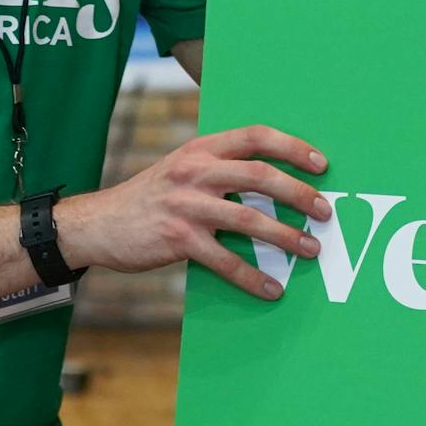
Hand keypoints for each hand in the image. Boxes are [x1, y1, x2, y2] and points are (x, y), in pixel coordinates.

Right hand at [56, 126, 330, 299]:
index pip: (256, 136)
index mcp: (202, 148)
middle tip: (325, 211)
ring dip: (285, 236)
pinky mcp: (177, 239)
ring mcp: (186, 205)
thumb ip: (220, 168)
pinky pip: (224, 261)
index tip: (321, 164)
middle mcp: (195, 171)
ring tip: (310, 249)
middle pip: (259, 176)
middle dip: (299, 193)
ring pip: (248, 219)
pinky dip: (252, 277)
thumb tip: (275, 181)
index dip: (292, 147)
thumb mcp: (183, 168)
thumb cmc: (152, 197)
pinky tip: (272, 289)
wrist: (100, 223)